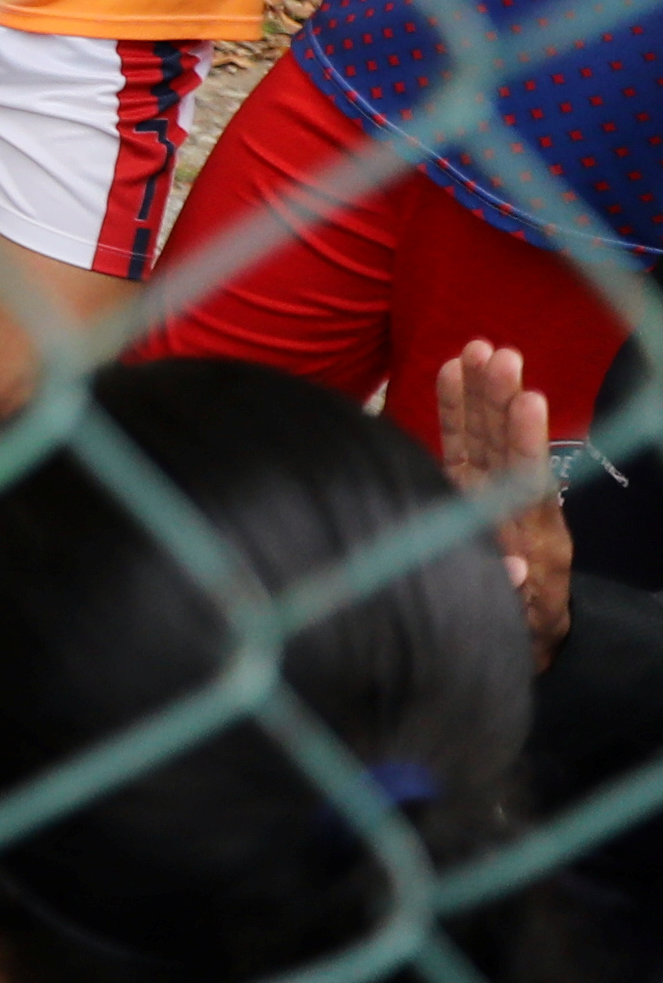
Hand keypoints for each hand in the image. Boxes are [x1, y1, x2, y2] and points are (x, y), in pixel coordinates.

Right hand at [444, 341, 583, 664]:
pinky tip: (451, 373)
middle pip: (505, 446)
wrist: (521, 634)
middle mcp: (511, 507)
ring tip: (480, 348)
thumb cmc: (519, 629)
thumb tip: (509, 570)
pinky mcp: (464, 491)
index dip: (526, 441)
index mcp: (532, 538)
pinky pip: (460, 444)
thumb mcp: (522, 623)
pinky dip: (455, 410)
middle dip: (500, 400)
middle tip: (500, 354)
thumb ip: (514, 595)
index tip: (528, 401)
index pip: (528, 481)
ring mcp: (487, 494)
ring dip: (480, 393)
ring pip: (483, 437)